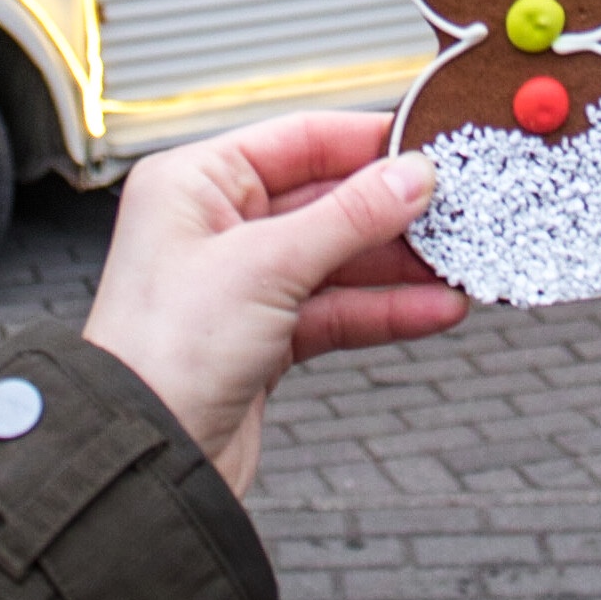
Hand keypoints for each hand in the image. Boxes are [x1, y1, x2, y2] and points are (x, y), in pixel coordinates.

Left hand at [82, 111, 465, 496]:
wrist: (146, 459)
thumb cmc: (164, 352)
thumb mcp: (267, 266)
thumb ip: (349, 217)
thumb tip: (411, 176)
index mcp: (194, 183)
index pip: (296, 140)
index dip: (365, 143)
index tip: (426, 148)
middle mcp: (214, 226)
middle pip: (323, 200)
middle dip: (390, 213)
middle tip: (453, 213)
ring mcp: (240, 284)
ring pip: (336, 259)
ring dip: (396, 267)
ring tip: (454, 266)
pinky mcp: (262, 338)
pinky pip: (335, 310)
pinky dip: (382, 311)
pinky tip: (432, 309)